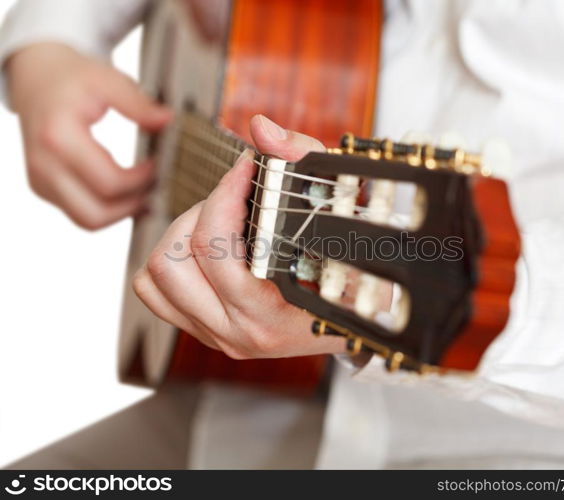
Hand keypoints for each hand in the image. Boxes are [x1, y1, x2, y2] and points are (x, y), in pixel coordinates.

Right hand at [7, 43, 170, 228]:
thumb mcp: (108, 80)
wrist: (36, 78)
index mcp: (57, 137)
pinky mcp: (44, 188)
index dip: (142, 180)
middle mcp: (43, 165)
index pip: (109, 183)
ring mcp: (40, 181)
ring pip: (88, 220)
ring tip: (146, 191)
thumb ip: (139, 104)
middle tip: (156, 185)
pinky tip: (129, 193)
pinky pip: (81, 214)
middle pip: (95, 214)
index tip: (159, 164)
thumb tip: (168, 121)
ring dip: (122, 212)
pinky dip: (108, 210)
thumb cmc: (73, 79)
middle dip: (133, 205)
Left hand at [133, 115, 345, 358]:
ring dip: (180, 238)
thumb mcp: (342, 213)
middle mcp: (242, 330)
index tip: (248, 168)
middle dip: (201, 213)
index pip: (215, 246)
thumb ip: (304, 161)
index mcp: (276, 309)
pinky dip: (171, 262)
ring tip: (218, 224)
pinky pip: (156, 294)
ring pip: (155, 279)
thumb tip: (262, 131)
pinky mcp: (206, 332)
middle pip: (173, 260)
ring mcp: (220, 336)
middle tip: (234, 199)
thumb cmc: (353, 269)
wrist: (362, 317)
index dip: (227, 192)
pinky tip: (206, 249)